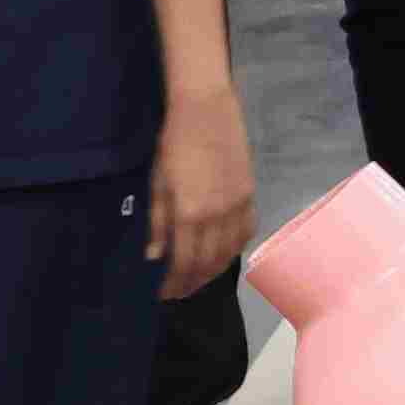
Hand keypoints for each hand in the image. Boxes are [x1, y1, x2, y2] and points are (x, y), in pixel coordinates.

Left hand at [147, 81, 254, 296]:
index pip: (184, 261)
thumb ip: (157, 221)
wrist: (206, 111)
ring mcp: (238, 206)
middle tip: (179, 291)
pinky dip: (233, 249)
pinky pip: (245, 232)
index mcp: (189, 213)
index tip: (163, 293)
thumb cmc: (172, 144)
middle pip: (210, 262)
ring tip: (199, 278)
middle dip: (194, 281)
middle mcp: (218, 216)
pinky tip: (223, 253)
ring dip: (214, 270)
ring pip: (230, 251)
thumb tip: (154, 255)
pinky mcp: (250, 195)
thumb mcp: (157, 182)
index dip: (174, 282)